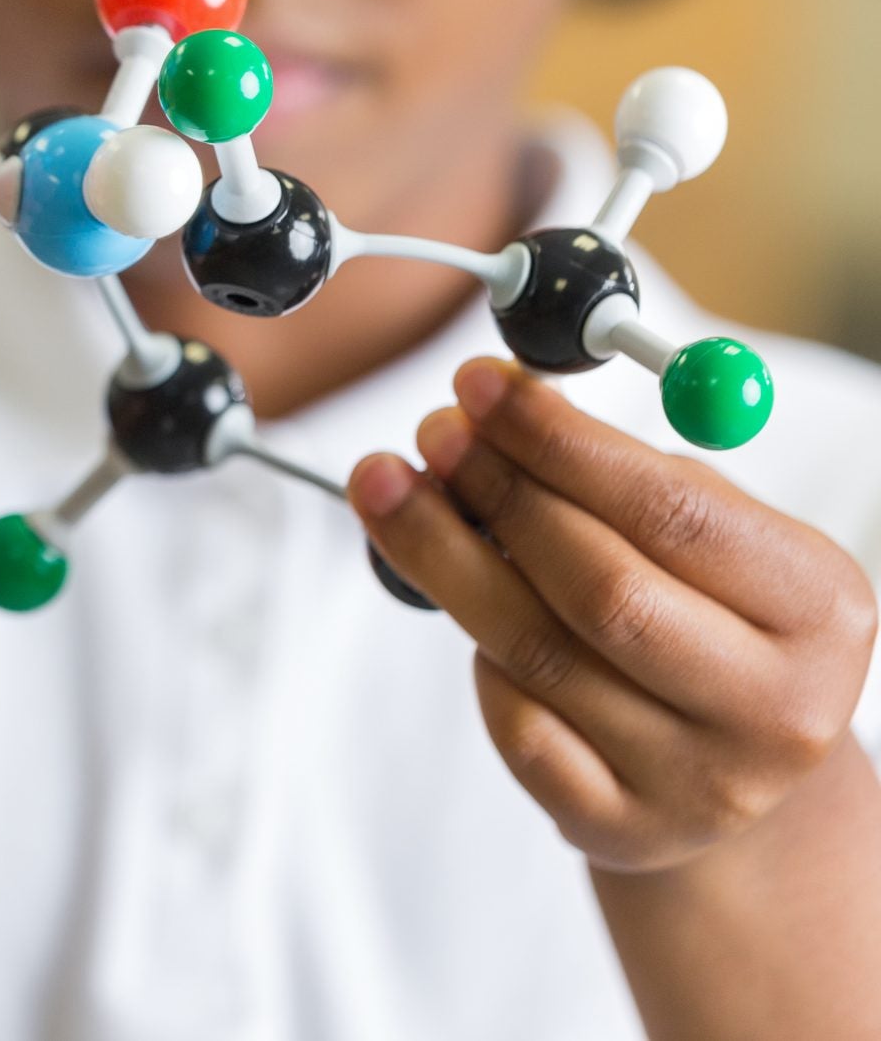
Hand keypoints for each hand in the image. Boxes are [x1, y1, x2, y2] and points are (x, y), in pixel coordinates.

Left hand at [351, 358, 877, 873]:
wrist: (732, 766)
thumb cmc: (707, 614)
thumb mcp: (715, 539)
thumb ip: (626, 474)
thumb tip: (496, 402)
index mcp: (821, 610)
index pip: (674, 513)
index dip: (561, 442)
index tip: (477, 383)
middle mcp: (778, 708)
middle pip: (601, 589)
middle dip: (498, 496)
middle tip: (430, 432)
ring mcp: (704, 783)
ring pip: (540, 656)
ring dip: (446, 560)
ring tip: (390, 488)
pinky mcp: (626, 829)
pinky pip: (519, 729)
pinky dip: (479, 662)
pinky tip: (460, 612)